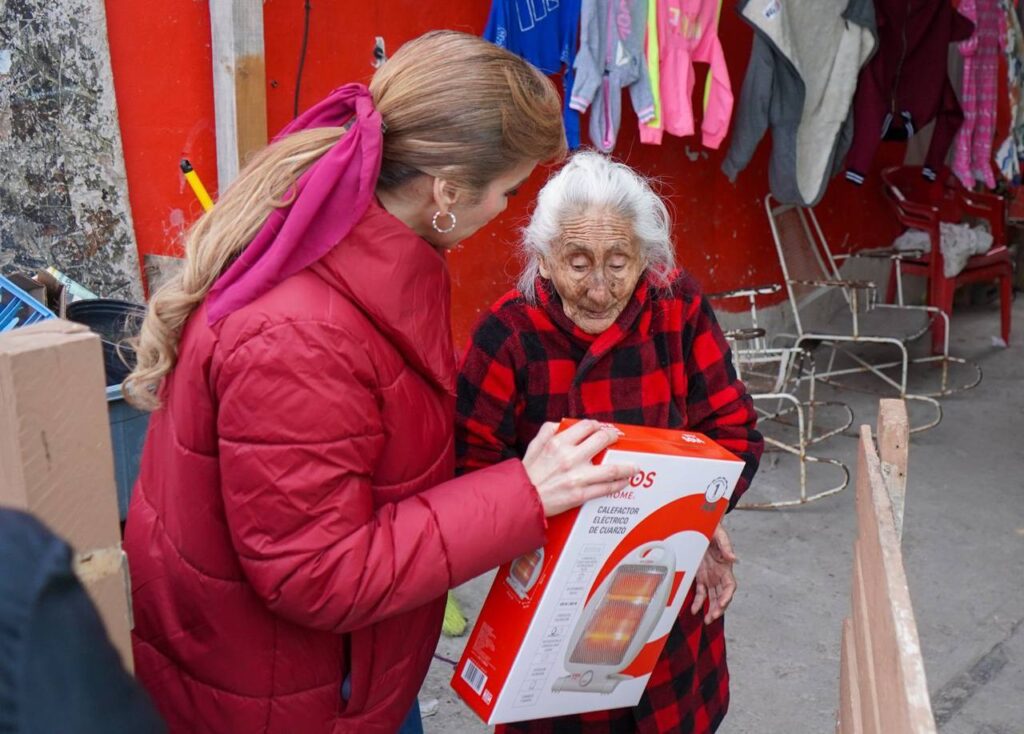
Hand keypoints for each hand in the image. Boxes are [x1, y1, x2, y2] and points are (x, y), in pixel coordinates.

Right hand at [522, 420, 638, 517]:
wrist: (521, 500)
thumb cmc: (527, 475)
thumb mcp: (533, 447)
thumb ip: (546, 432)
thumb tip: (559, 424)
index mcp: (558, 443)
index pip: (586, 426)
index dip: (597, 425)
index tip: (601, 428)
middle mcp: (570, 457)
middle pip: (602, 440)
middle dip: (614, 437)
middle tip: (618, 439)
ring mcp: (577, 476)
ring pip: (611, 467)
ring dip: (627, 466)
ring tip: (634, 466)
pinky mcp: (580, 494)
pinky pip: (606, 488)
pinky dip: (619, 483)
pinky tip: (625, 481)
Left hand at [690, 525, 737, 624]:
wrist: (701, 525)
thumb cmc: (713, 530)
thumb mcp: (719, 534)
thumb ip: (726, 546)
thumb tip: (733, 558)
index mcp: (725, 567)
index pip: (730, 586)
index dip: (727, 596)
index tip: (722, 603)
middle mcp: (719, 574)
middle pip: (722, 596)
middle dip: (720, 608)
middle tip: (713, 617)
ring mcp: (710, 577)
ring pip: (712, 598)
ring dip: (711, 609)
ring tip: (707, 620)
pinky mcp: (700, 576)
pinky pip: (701, 593)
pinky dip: (698, 602)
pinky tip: (695, 610)